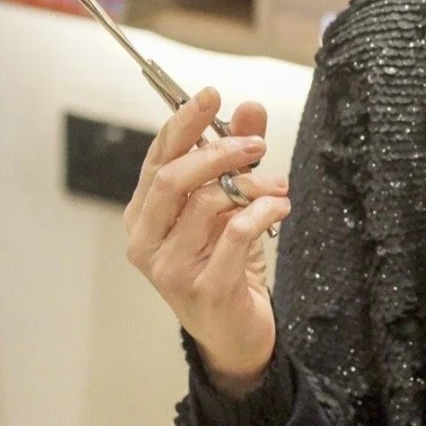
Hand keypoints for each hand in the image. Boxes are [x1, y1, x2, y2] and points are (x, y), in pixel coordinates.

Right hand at [125, 86, 290, 396]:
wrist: (236, 332)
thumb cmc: (226, 263)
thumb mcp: (232, 203)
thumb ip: (237, 156)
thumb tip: (249, 107)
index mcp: (144, 215)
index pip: (157, 158)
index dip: (182, 122)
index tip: (210, 93)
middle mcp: (147, 241)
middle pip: (174, 177)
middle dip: (219, 150)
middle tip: (257, 143)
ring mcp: (170, 268)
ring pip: (208, 203)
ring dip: (252, 185)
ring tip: (280, 186)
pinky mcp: (203, 287)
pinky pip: (236, 233)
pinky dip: (264, 211)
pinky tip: (281, 207)